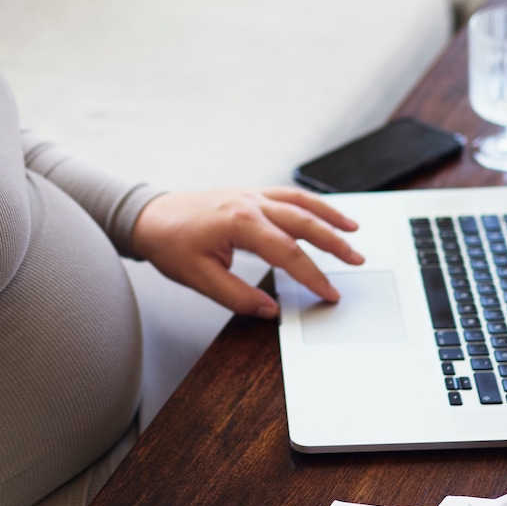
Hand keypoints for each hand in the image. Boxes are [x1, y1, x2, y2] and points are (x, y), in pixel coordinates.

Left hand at [131, 188, 361, 318]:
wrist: (150, 217)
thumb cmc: (170, 244)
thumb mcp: (200, 279)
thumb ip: (238, 296)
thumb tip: (271, 310)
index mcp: (239, 223)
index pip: (288, 253)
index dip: (313, 276)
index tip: (330, 293)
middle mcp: (250, 203)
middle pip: (303, 222)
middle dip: (334, 243)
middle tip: (357, 260)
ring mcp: (251, 195)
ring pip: (300, 202)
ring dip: (329, 216)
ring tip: (353, 231)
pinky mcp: (249, 194)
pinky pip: (287, 195)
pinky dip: (310, 204)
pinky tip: (323, 214)